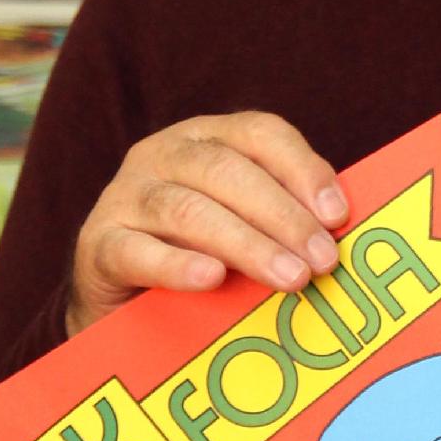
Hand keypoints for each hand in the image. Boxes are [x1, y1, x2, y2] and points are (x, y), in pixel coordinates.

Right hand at [68, 112, 348, 332]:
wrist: (122, 307)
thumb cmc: (198, 260)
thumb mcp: (245, 229)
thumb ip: (284, 220)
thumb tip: (342, 236)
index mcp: (205, 138)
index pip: (259, 133)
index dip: (302, 169)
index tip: (338, 216)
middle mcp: (162, 155)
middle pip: (226, 170)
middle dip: (282, 216)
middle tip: (321, 261)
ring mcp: (124, 196)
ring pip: (187, 209)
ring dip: (246, 244)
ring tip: (289, 278)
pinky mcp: (98, 245)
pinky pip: (137, 251)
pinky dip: (177, 264)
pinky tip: (212, 279)